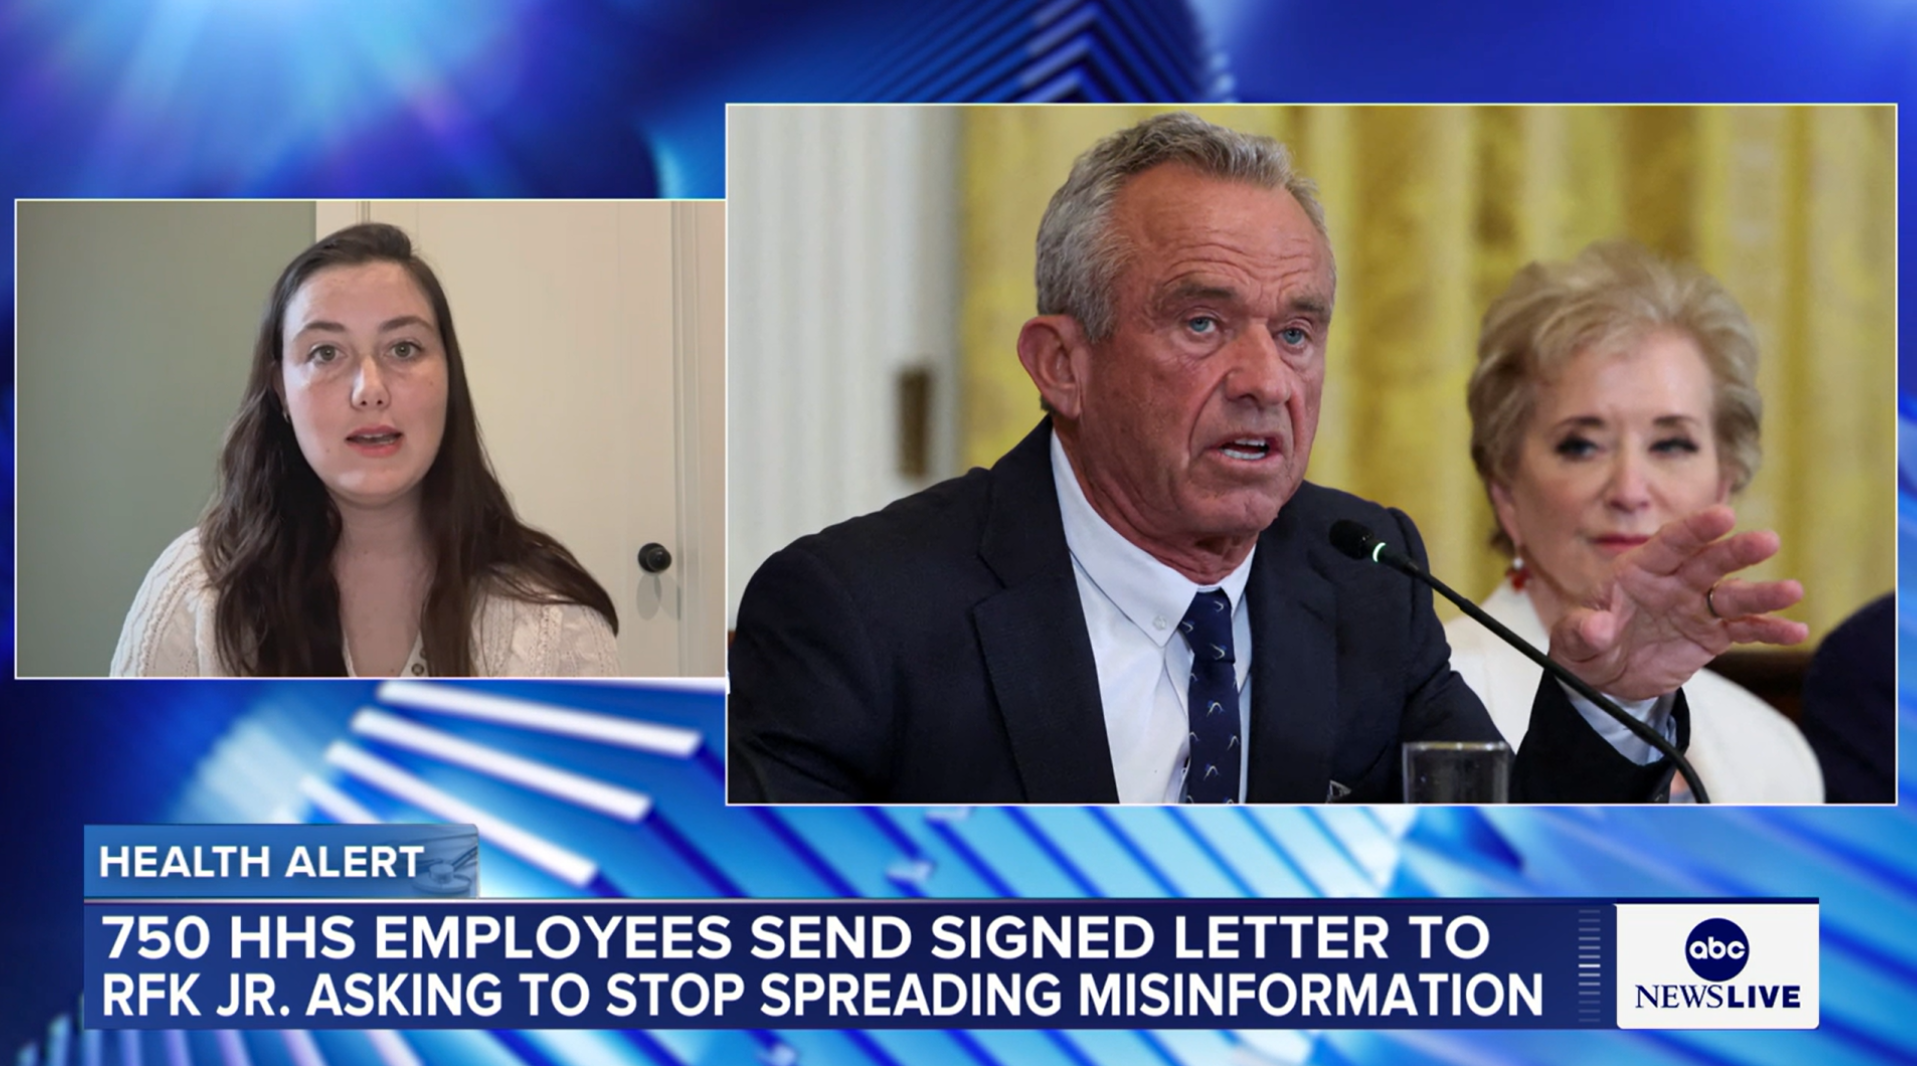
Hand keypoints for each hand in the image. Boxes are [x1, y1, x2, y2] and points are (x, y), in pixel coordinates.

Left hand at [1548, 506, 1807, 700]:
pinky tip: (1795, 631)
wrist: (1603, 678)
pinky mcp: (1711, 635)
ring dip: (1762, 594)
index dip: (1695, 529)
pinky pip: (1743, 630)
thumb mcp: (1572, 641)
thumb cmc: (1584, 646)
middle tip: (1767, 541)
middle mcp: (1673, 583)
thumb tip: (1597, 628)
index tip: (1722, 515)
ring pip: (1733, 595)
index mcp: (1638, 571)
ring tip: (1792, 591)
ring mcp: (1696, 607)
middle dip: (1736, 551)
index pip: (1669, 543)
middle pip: (1709, 562)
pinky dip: (1769, 630)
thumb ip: (1581, 631)